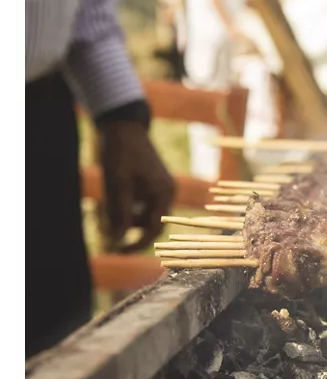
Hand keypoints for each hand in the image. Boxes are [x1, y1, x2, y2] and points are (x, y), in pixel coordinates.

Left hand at [100, 121, 174, 252]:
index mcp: (163, 193)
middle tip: (112, 241)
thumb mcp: (117, 185)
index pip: (154, 229)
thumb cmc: (121, 155)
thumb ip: (119, 214)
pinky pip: (144, 205)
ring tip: (107, 212)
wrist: (124, 127)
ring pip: (146, 215)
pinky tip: (115, 200)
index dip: (137, 243)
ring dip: (129, 219)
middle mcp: (167, 192)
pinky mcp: (154, 184)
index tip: (119, 251)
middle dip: (133, 233)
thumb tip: (116, 241)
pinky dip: (130, 208)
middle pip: (152, 224)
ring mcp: (162, 187)